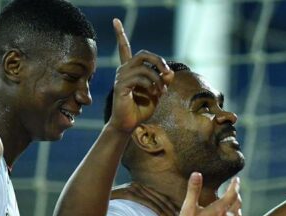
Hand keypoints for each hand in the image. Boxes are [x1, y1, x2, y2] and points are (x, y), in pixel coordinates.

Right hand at [107, 18, 174, 133]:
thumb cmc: (141, 109)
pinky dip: (151, 85)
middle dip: (159, 61)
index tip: (115, 21)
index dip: (120, 34)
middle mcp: (124, 71)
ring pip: (144, 67)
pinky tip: (154, 93)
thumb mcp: (157, 92)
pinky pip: (140, 78)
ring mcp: (121, 78)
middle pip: (143, 54)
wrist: (128, 124)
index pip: (125, 48)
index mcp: (131, 70)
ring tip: (161, 90)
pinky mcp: (121, 86)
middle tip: (168, 73)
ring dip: (157, 78)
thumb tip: (170, 73)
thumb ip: (163, 81)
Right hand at [111, 182, 178, 215]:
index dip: (169, 206)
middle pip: (160, 198)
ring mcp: (133, 189)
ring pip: (155, 201)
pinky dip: (157, 211)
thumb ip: (134, 209)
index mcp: (138, 188)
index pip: (158, 197)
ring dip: (167, 212)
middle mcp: (137, 186)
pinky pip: (147, 203)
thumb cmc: (108, 208)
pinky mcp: (128, 194)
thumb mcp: (123, 207)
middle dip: (172, 209)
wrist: (90, 201)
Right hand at [176, 173, 241, 215]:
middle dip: (237, 195)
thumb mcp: (188, 208)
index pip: (232, 193)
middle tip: (235, 190)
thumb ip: (193, 191)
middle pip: (238, 204)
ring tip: (235, 205)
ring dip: (238, 208)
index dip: (235, 185)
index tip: (237, 179)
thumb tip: (197, 174)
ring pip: (238, 215)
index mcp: (219, 210)